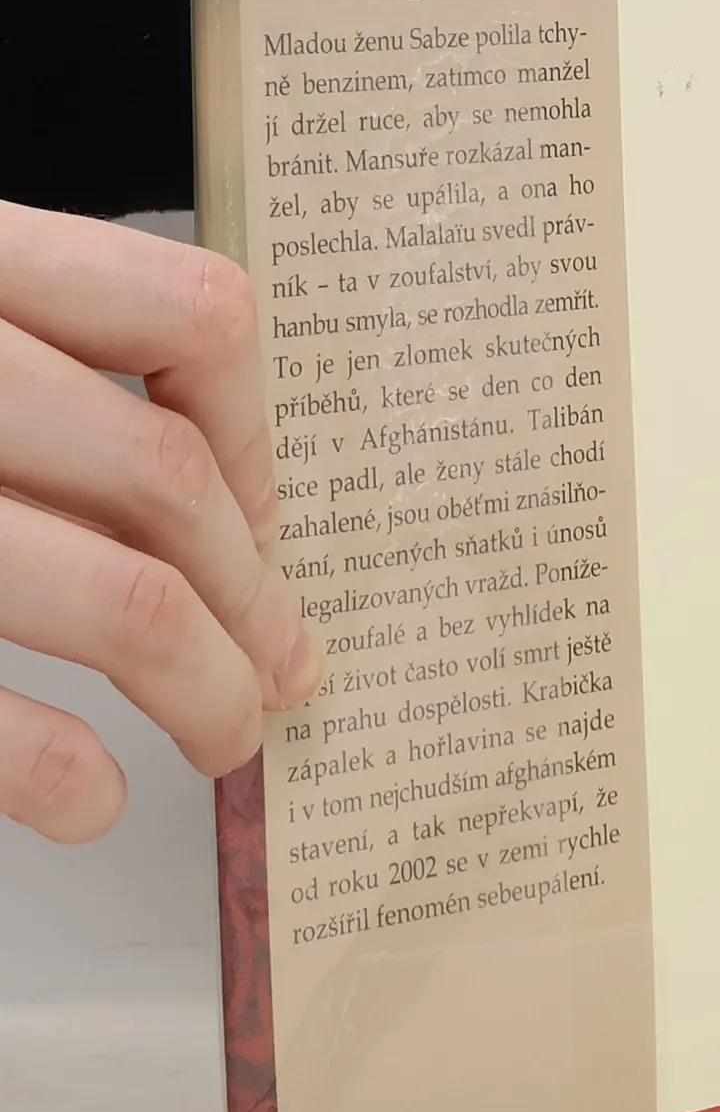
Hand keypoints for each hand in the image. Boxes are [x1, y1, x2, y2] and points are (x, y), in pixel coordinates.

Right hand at [0, 203, 322, 841]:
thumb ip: (43, 361)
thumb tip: (218, 497)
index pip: (196, 315)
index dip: (260, 433)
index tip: (269, 519)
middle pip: (173, 479)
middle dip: (255, 598)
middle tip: (285, 669)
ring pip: (124, 599)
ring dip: (205, 690)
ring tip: (224, 738)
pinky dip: (56, 772)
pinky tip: (89, 796)